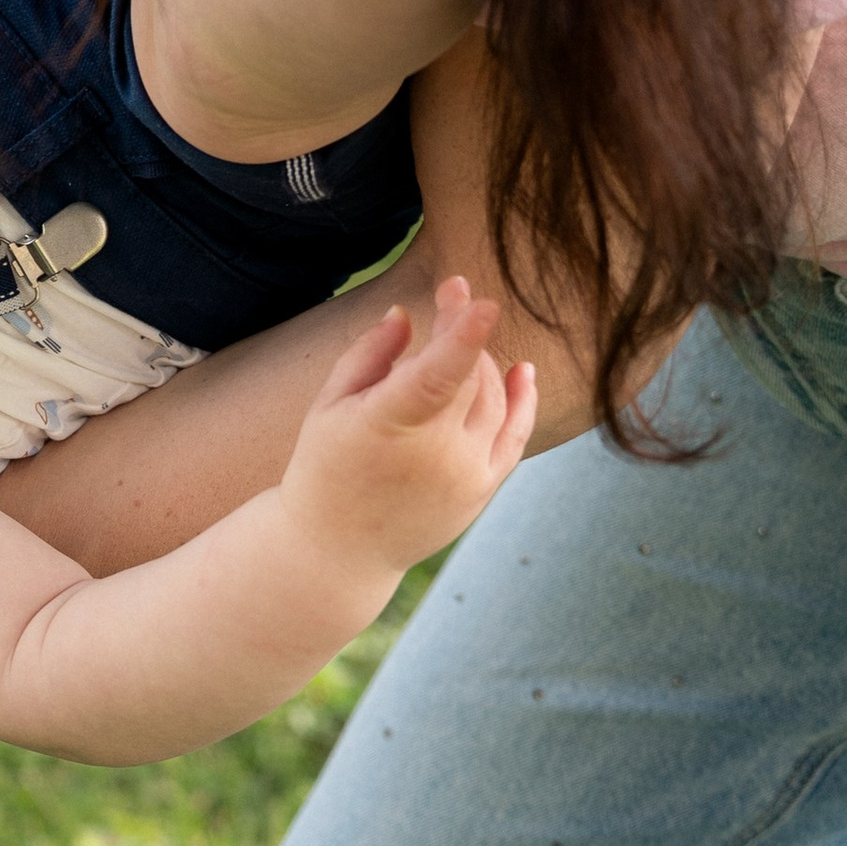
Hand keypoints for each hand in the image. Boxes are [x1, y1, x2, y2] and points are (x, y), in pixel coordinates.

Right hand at [280, 274, 537, 571]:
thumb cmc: (325, 467)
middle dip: (464, 327)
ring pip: (493, 398)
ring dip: (479, 362)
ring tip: (451, 350)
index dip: (460, 338)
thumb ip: (369, 354)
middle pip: (470, 375)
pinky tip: (520, 371)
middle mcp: (433, 455)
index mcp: (385, 428)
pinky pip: (515, 435)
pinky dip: (521, 400)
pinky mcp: (482, 490)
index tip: (479, 299)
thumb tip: (407, 312)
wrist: (337, 551)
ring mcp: (464, 476)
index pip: (434, 377)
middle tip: (454, 294)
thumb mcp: (328, 406)